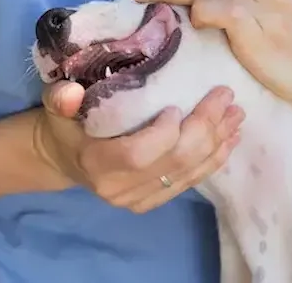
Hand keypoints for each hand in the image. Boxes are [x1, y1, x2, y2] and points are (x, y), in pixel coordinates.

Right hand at [32, 81, 243, 213]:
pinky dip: (213, 160)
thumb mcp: (55, 105)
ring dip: (216, 143)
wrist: (63, 157)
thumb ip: (61, 97)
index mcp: (96, 164)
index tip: (177, 106)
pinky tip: (230, 140)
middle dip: (204, 129)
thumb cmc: (64, 124)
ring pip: (187, 173)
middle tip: (225, 97)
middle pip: (173, 162)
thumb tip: (70, 91)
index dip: (163, 135)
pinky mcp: (151, 201)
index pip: (138, 155)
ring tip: (236, 115)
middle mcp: (118, 189)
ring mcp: (137, 200)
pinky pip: (189, 183)